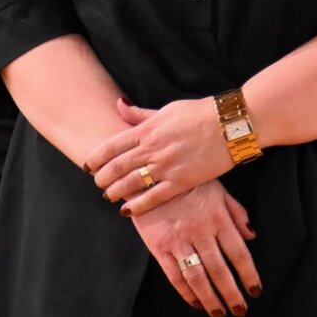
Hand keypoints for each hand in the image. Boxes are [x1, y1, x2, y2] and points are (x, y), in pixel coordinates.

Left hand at [86, 96, 230, 212]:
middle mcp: (152, 149)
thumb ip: (140, 114)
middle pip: (116, 167)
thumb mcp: (166, 109)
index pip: (111, 146)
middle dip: (102, 177)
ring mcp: (165, 167)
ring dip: (115, 192)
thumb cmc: (198, 114)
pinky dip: (137, 206)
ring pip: (130, 184)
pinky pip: (153, 198)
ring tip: (109, 196)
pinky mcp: (180, 182)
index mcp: (146, 129)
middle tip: (97, 183)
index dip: (96, 158)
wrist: (228, 125)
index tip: (89, 165)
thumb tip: (119, 105)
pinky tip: (127, 211)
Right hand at [131, 181, 259, 316]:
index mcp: (218, 218)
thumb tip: (251, 235)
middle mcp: (200, 232)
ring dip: (210, 299)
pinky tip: (195, 302)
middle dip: (232, 294)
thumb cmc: (188, 181)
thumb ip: (236, 212)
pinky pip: (174, 275)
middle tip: (240, 311)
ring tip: (219, 314)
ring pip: (198, 276)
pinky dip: (186, 292)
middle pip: (220, 269)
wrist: (150, 175)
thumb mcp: (217, 189)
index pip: (239, 253)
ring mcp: (179, 240)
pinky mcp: (159, 246)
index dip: (248, 275)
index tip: (255, 291)